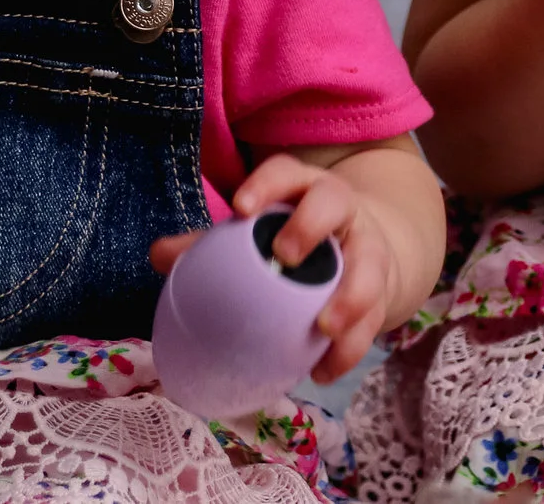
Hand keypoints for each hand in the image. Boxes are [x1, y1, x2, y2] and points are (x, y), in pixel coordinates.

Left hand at [149, 152, 425, 383]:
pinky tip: (322, 371)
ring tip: (323, 329)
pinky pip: (374, 317)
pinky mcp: (385, 287)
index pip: (286, 172)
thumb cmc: (292, 237)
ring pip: (368, 263)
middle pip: (334, 202)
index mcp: (302, 188)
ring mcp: (367, 246)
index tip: (241, 208)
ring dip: (350, 296)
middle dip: (311, 225)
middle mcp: (341, 209)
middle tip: (286, 256)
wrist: (362, 252)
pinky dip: (350, 347)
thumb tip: (159, 255)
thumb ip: (209, 245)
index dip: (266, 184)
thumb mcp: (258, 232)